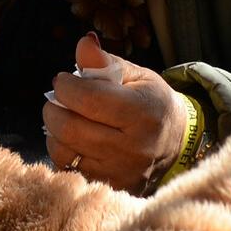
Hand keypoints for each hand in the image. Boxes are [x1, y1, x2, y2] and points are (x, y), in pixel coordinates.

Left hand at [39, 34, 185, 190]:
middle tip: (60, 99)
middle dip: (54, 108)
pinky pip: (67, 169)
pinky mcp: (110, 188)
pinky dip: (63, 151)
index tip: (64, 79)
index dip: (66, 86)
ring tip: (67, 118)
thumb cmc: (151, 102)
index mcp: (142, 113)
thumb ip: (105, 61)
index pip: (88, 99)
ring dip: (55, 131)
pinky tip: (75, 140)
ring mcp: (120, 172)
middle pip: (69, 128)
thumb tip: (84, 43)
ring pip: (63, 151)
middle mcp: (132, 148)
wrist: (176, 143)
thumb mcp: (136, 75)